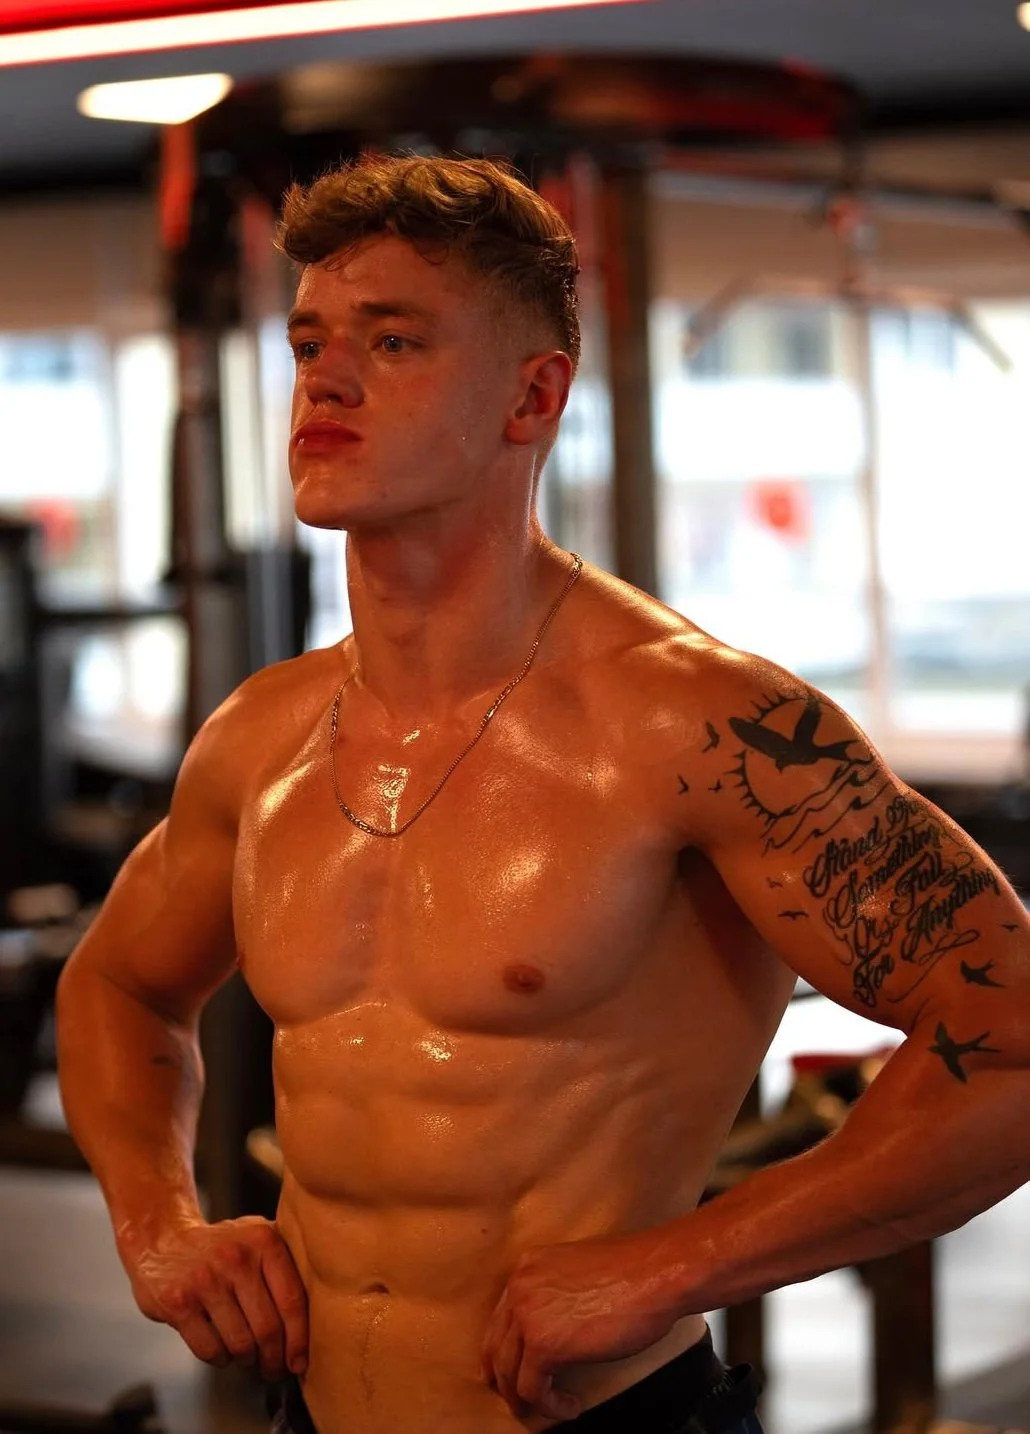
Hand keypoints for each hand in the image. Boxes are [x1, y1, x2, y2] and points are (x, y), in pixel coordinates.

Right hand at [125, 1215, 308, 1380]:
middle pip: (268, 1328)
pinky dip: (220, 1359)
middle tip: (274, 1370)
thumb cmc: (221, 1247)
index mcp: (264, 1240)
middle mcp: (236, 1257)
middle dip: (274, 1359)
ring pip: (240, 1344)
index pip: (293, 1300)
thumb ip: (286, 1265)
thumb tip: (321, 1319)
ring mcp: (205, 1279)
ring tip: (248, 1357)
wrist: (161, 1238)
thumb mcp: (258, 1238)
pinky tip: (222, 1350)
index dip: (300, 1340)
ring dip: (247, 1360)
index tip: (301, 1361)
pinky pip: (210, 1350)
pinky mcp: (178, 1302)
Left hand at [481, 1233, 680, 1422]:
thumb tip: (553, 1328)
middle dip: (504, 1379)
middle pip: (496, 1346)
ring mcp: (528, 1316)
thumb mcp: (577, 1274)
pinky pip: (533, 1389)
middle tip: (519, 1399)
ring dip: (527, 1398)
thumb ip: (554, 1295)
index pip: (501, 1317)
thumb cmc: (632, 1274)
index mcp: (528, 1267)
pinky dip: (551, 1405)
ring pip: (508, 1373)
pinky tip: (571, 1406)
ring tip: (550, 1406)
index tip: (515, 1370)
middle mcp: (519, 1288)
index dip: (505, 1350)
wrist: (655, 1274)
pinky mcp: (544, 1345)